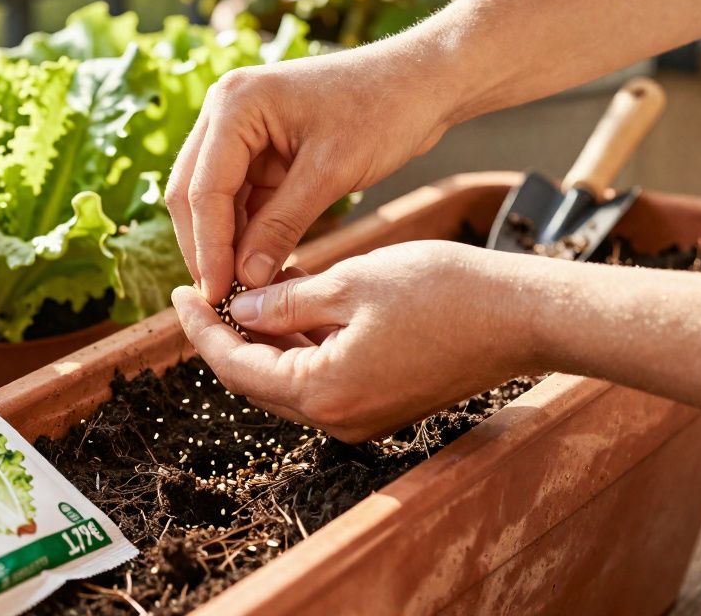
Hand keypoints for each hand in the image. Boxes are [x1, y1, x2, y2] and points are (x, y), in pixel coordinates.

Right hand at [165, 43, 457, 302]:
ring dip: (223, 244)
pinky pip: (239, 199)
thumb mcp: (331, 172)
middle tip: (223, 301)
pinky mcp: (258, 149)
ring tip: (241, 293)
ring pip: (212, 201)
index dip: (209, 248)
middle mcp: (224, 111)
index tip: (220, 296)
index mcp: (234, 104)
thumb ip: (282, 226)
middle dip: (205, 247)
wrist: (423, 79)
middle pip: (192, 193)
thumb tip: (246, 281)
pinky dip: (245, 233)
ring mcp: (238, 129)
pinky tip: (257, 269)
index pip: (203, 189)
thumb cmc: (383, 109)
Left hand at [170, 241, 533, 441]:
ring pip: (289, 376)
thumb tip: (243, 309)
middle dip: (228, 335)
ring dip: (267, 335)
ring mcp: (362, 415)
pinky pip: (322, 375)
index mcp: (323, 391)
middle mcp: (338, 417)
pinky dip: (302, 341)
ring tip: (255, 282)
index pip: (235, 367)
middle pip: (257, 380)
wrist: (522, 316)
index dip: (201, 330)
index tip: (178, 296)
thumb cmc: (445, 292)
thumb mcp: (352, 282)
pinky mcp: (383, 401)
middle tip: (207, 290)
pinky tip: (296, 297)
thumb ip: (287, 300)